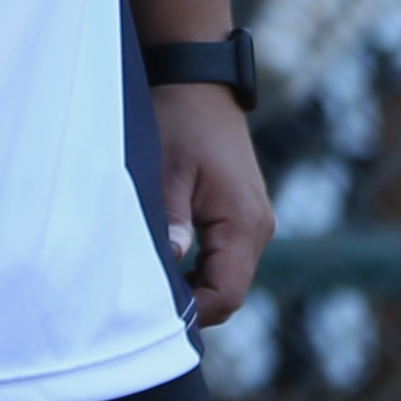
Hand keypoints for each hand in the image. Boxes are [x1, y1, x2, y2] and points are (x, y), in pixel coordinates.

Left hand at [153, 83, 268, 322]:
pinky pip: (227, 258)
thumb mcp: (165, 171)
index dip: (193, 312)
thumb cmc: (179, 122)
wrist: (200, 85)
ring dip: (194, 285)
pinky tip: (168, 260)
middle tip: (142, 304)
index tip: (152, 315)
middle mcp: (259, 228)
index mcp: (243, 223)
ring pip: (229, 277)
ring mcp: (255, 223)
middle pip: (231, 292)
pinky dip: (201, 269)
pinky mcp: (244, 216)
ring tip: (151, 280)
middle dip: (192, 303)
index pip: (227, 294)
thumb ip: (170, 221)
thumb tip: (168, 264)